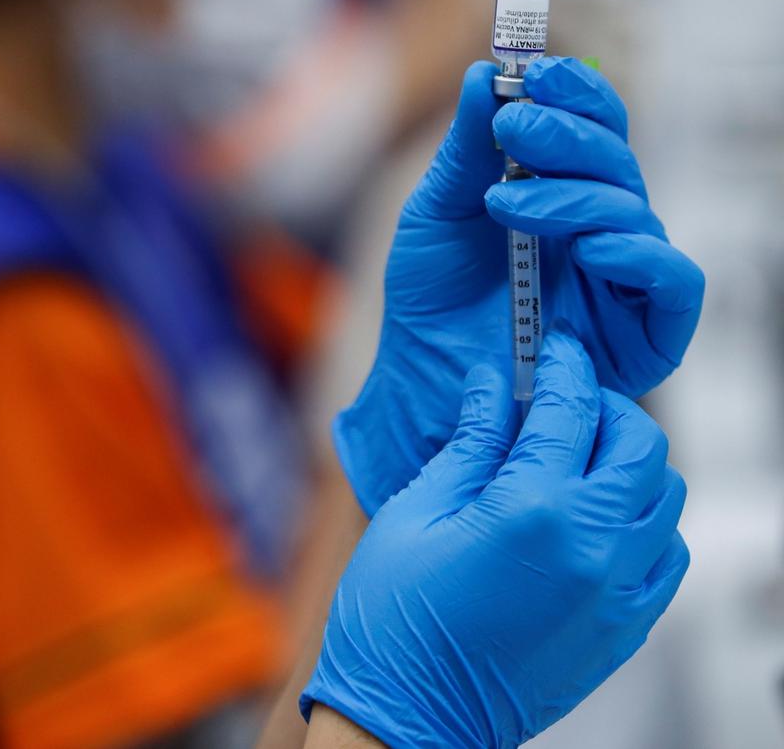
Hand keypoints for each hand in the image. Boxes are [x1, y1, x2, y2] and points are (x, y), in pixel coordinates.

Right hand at [303, 333, 688, 748]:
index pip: (570, 409)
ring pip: (666, 497)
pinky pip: (667, 555)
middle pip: (640, 445)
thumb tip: (491, 387)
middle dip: (606, 408)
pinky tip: (595, 519)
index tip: (553, 348)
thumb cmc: (392, 620)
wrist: (406, 720)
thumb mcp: (414, 513)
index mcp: (530, 510)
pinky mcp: (625, 629)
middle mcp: (592, 548)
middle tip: (565, 402)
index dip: (562, 366)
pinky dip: (644, 522)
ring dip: (629, 464)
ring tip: (578, 460)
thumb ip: (468, 443)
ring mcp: (618, 594)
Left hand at [336, 57, 703, 514]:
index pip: (594, 127)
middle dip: (566, 135)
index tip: (535, 69)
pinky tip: (588, 249)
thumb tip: (483, 74)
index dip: (577, 92)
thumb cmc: (430, 301)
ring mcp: (624, 281)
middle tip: (511, 125)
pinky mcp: (645, 336)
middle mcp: (601, 231)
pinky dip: (638, 256)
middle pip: (617, 163)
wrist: (419, 384)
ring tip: (505, 201)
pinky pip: (672, 283)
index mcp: (561, 194)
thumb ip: (464, 150)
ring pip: (636, 214)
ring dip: (574, 196)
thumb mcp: (435, 214)